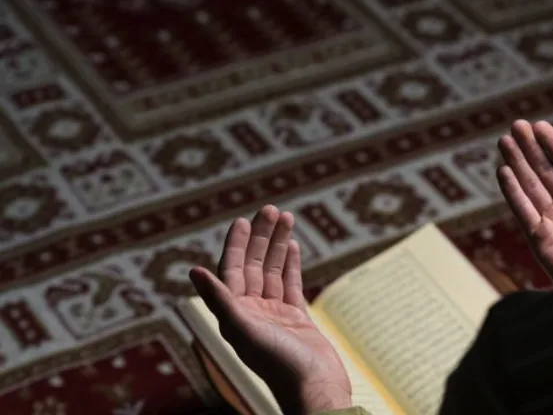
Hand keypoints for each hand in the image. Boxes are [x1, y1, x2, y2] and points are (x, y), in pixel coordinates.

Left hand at [189, 206, 350, 413]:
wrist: (314, 388)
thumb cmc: (278, 364)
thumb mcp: (244, 329)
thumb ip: (219, 299)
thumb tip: (193, 270)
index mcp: (235, 314)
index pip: (232, 270)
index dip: (237, 244)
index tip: (243, 220)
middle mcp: (252, 312)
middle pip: (254, 265)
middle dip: (262, 237)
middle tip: (271, 209)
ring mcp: (275, 315)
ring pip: (274, 271)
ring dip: (278, 244)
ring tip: (286, 217)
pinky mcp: (296, 319)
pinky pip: (291, 284)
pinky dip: (291, 264)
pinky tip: (292, 245)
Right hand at [497, 120, 552, 283]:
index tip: (539, 125)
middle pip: (545, 171)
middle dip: (530, 148)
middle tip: (516, 125)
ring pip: (530, 186)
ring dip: (517, 162)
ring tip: (504, 140)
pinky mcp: (541, 241)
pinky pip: (523, 211)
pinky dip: (512, 191)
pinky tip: (504, 171)